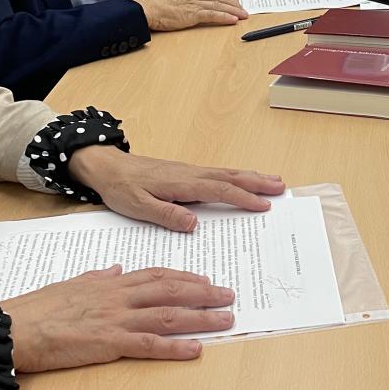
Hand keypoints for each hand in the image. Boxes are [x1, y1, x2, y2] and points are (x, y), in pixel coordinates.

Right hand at [2, 266, 234, 370]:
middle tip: (229, 295)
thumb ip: (97, 278)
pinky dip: (176, 347)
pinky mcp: (110, 343)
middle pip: (170, 292)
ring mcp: (116, 319)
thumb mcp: (70, 284)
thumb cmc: (36, 308)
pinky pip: (150, 345)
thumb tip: (114, 270)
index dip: (183, 277)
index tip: (204, 279)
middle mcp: (118, 297)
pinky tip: (197, 349)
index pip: (155, 276)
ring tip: (226, 319)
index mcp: (109, 284)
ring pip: (168, 315)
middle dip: (203, 293)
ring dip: (200, 317)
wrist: (14, 327)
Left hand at [69, 147, 285, 230]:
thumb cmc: (120, 188)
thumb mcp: (137, 206)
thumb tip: (193, 222)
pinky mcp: (185, 173)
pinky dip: (236, 176)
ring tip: (273, 181)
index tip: (263, 206)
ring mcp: (189, 172)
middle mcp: (189, 174)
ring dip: (251, 176)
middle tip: (281, 188)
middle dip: (257, 182)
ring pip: (226, 172)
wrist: (107, 167)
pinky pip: (217, 173)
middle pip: (230, 176)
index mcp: (180, 183)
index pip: (218, 189)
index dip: (242, 197)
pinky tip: (243, 180)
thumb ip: (165, 214)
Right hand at [139, 0, 247, 30]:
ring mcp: (195, 4)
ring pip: (219, 5)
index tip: (234, 0)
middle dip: (234, 3)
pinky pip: (213, 15)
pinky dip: (224, 17)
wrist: (148, 8)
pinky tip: (233, 20)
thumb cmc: (156, 5)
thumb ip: (184, 0)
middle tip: (243, 9)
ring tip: (243, 15)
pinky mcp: (193, 14)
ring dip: (233, 10)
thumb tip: (190, 5)